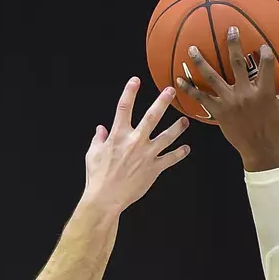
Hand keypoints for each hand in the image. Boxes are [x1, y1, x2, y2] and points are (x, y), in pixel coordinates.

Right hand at [83, 78, 189, 211]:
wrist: (106, 198)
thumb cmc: (97, 177)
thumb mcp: (93, 155)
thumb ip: (98, 140)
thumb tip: (100, 129)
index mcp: (118, 135)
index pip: (124, 108)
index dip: (130, 92)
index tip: (135, 80)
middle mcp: (135, 141)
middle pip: (152, 116)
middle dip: (162, 101)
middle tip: (171, 91)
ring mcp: (147, 154)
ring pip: (167, 136)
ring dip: (177, 127)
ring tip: (185, 121)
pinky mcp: (154, 168)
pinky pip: (171, 159)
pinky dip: (180, 153)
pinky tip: (186, 149)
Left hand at [176, 26, 278, 171]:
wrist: (260, 148)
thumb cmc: (275, 125)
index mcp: (264, 90)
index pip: (266, 64)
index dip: (264, 52)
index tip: (261, 45)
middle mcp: (245, 93)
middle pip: (236, 63)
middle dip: (233, 44)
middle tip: (229, 29)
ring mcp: (229, 102)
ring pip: (212, 78)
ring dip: (200, 62)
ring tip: (191, 49)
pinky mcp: (218, 111)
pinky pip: (200, 98)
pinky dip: (189, 88)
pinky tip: (178, 80)